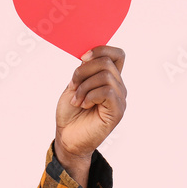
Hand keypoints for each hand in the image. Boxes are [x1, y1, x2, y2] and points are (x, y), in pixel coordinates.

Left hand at [55, 46, 126, 162]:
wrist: (67, 137)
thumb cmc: (70, 114)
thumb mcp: (74, 86)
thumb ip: (84, 70)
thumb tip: (89, 55)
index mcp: (109, 79)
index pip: (117, 54)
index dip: (101, 50)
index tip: (82, 59)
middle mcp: (118, 87)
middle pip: (107, 62)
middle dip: (83, 71)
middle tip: (73, 86)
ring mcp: (120, 99)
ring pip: (106, 76)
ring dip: (84, 86)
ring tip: (77, 100)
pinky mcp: (117, 111)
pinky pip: (107, 91)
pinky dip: (90, 95)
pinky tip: (84, 105)